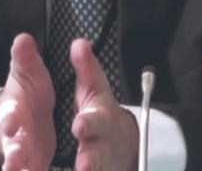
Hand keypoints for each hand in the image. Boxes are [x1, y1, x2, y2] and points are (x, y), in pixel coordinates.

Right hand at [0, 33, 55, 170]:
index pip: (9, 113)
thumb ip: (25, 58)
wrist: (23, 115)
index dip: (9, 118)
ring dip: (20, 169)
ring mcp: (23, 153)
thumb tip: (23, 38)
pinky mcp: (34, 164)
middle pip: (11, 146)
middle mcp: (15, 135)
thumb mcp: (28, 72)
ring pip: (18, 165)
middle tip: (15, 161)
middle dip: (13, 153)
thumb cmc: (27, 91)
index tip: (11, 124)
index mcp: (14, 110)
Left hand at [70, 39, 137, 170]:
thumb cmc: (101, 111)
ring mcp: (99, 164)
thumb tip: (79, 43)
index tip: (78, 125)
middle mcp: (100, 144)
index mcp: (98, 119)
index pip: (94, 120)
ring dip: (89, 169)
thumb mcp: (94, 86)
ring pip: (94, 169)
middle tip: (83, 164)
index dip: (88, 123)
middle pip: (96, 153)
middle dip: (90, 158)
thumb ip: (85, 67)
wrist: (123, 142)